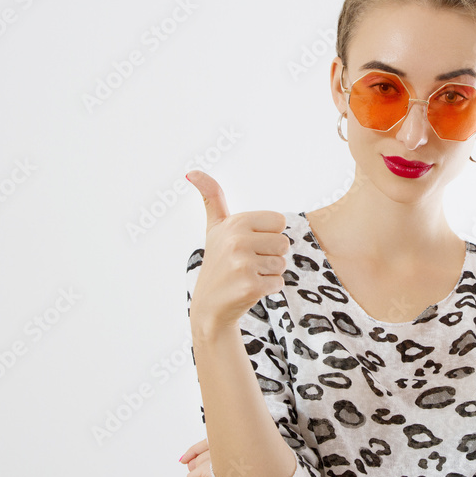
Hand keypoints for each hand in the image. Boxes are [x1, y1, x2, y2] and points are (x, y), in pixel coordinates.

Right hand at [185, 170, 289, 332]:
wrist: (209, 305)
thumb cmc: (218, 262)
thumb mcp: (215, 227)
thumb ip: (212, 197)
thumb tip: (191, 171)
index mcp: (235, 222)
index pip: (279, 221)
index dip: (268, 235)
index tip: (248, 244)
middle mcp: (237, 240)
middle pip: (283, 243)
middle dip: (270, 255)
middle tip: (247, 263)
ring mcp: (243, 264)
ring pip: (282, 263)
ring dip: (269, 272)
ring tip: (247, 275)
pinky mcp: (250, 286)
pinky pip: (279, 282)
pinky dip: (268, 288)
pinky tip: (248, 289)